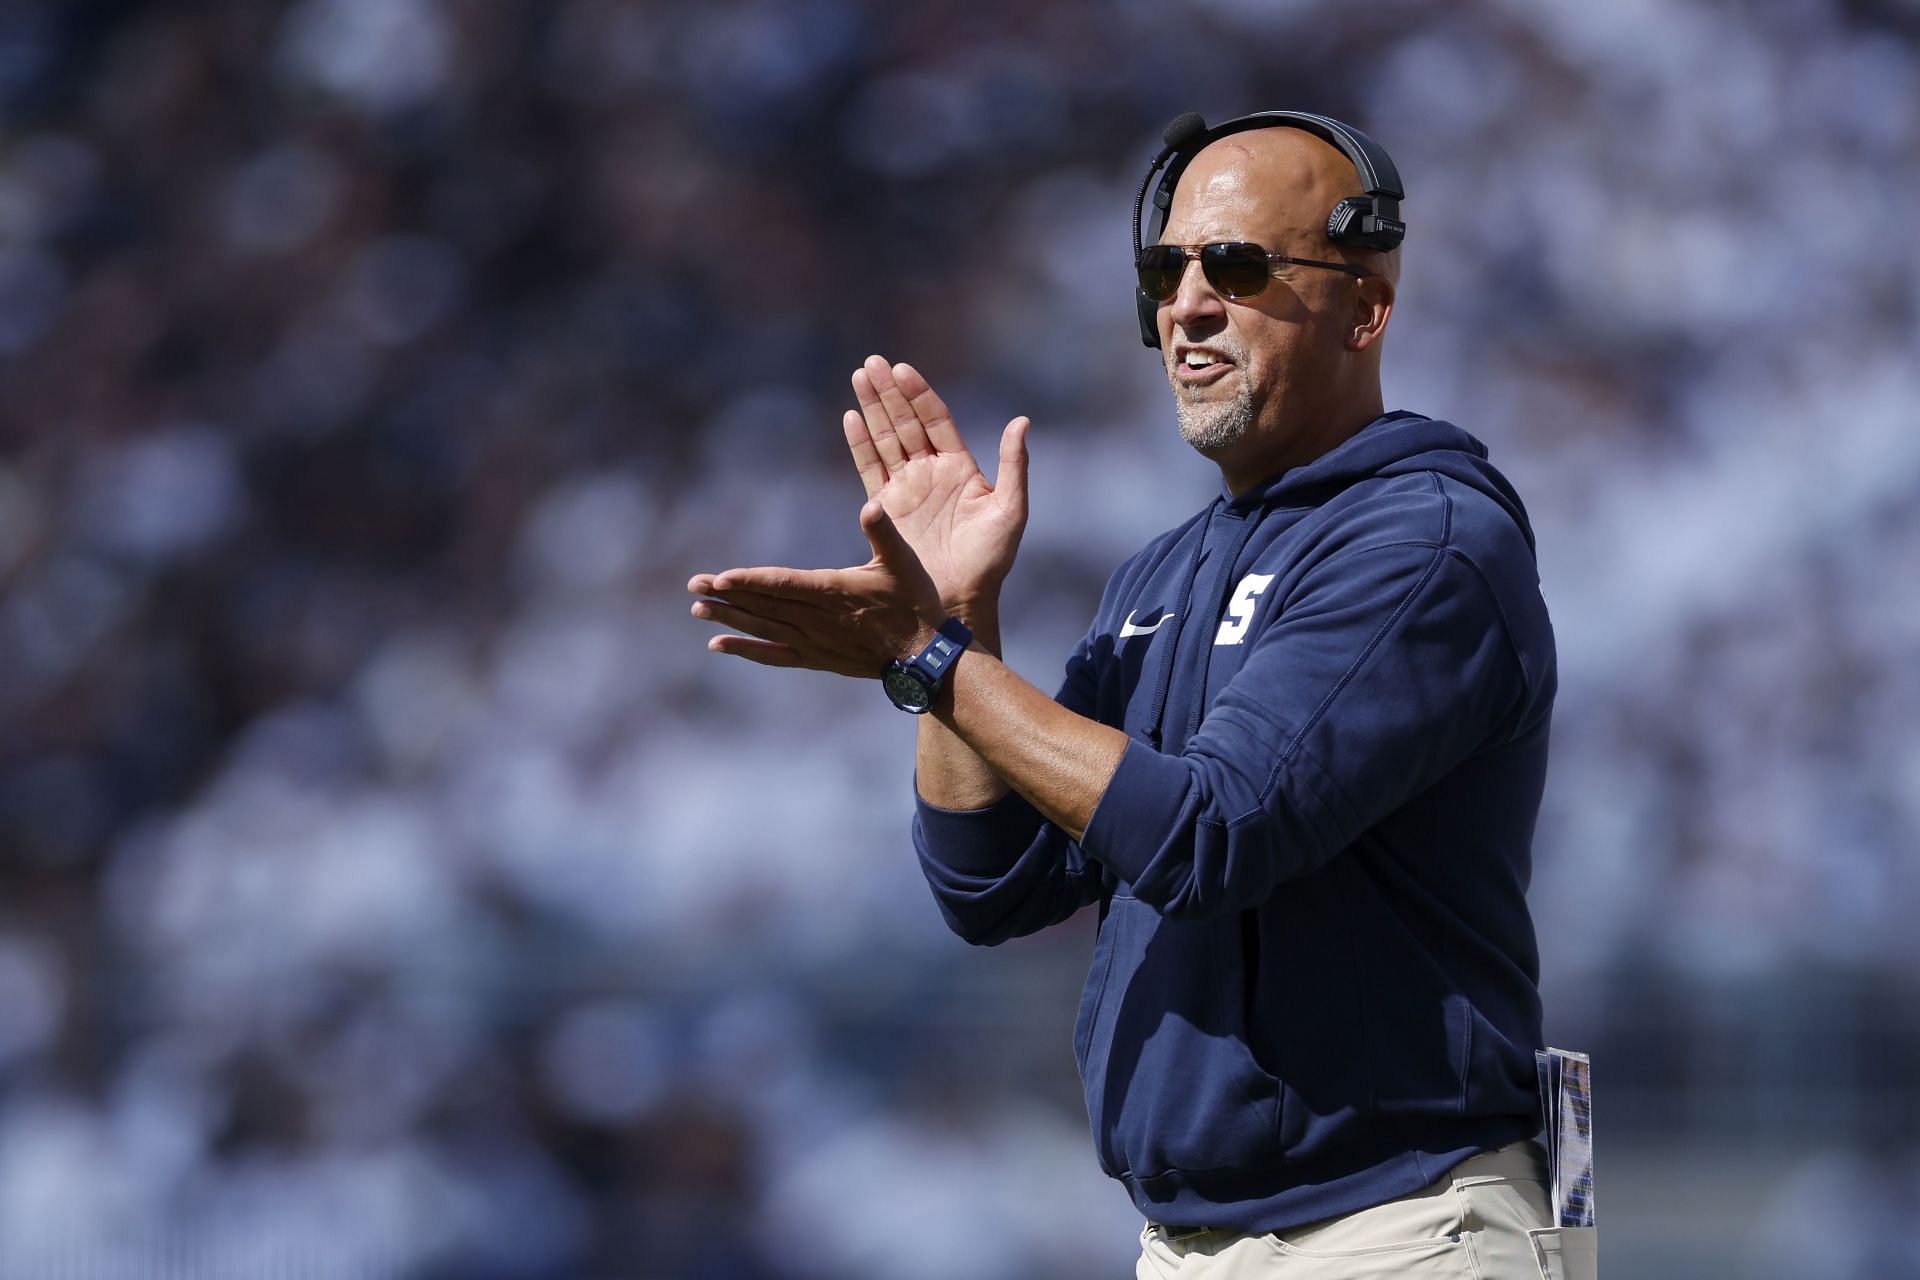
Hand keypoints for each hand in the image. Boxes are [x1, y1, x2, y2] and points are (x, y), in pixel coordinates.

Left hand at [689, 500, 946, 674]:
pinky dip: (746, 650)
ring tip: (699, 609)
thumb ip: (884, 532)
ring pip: (764, 629)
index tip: (719, 578)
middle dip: (728, 595)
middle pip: (764, 606)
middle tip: (694, 585)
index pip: (784, 585)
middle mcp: (818, 620)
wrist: (926, 659)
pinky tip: (720, 644)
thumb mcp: (904, 562)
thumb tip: (871, 504)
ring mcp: (815, 642)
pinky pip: (774, 656)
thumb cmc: (917, 604)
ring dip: (731, 619)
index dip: (750, 582)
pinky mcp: (817, 658)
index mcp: (835, 592)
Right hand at [845, 355, 1028, 615]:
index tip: (903, 369)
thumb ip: (1014, 466)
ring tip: (860, 376)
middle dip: (889, 392)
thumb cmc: (990, 561)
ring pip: (885, 439)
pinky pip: (870, 469)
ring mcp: (906, 489)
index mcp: (960, 468)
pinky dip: (860, 443)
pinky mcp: (886, 510)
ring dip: (872, 408)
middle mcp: (930, 473)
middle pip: (905, 422)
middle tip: (872, 362)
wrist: (958, 600)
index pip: (935, 420)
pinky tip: (851, 418)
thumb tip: (1022, 421)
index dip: (919, 394)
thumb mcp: (1010, 511)